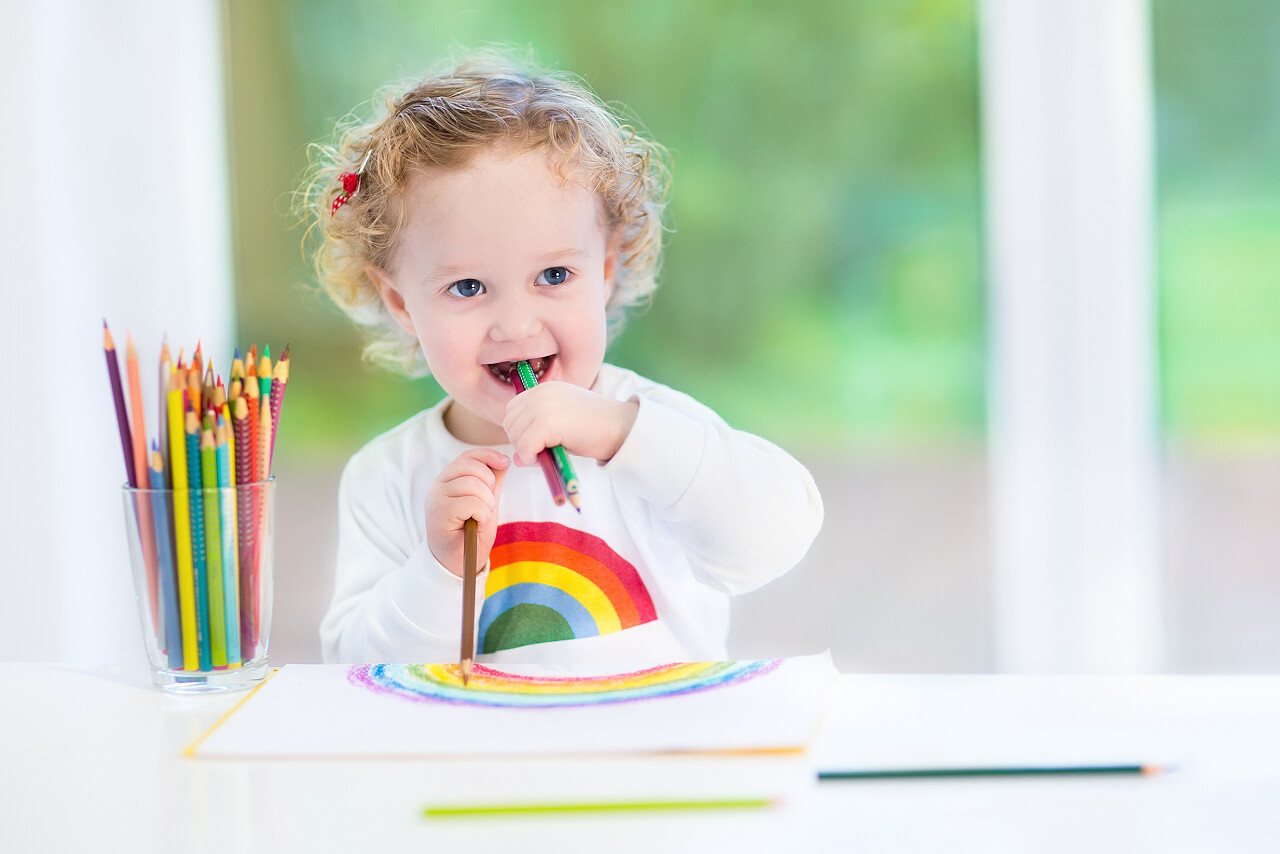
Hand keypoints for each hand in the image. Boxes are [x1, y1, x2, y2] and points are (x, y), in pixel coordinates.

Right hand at [426, 448, 508, 577]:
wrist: (458, 563)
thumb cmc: (471, 534)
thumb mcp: (487, 503)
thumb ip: (492, 482)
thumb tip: (504, 460)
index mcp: (448, 480)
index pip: (467, 456)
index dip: (487, 456)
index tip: (504, 462)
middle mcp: (438, 486)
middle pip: (471, 467)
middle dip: (489, 485)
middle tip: (487, 507)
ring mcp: (436, 498)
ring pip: (473, 485)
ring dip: (486, 504)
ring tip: (481, 519)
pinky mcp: (439, 513)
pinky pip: (472, 503)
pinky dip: (482, 516)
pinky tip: (477, 526)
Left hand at [502, 381, 638, 467]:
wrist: (623, 428)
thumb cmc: (598, 430)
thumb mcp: (563, 428)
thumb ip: (538, 436)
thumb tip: (516, 459)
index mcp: (546, 388)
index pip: (513, 409)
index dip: (520, 430)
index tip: (537, 443)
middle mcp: (542, 392)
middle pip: (509, 422)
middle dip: (520, 442)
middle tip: (541, 453)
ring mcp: (544, 406)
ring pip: (514, 435)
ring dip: (526, 451)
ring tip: (548, 455)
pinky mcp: (548, 422)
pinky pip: (524, 446)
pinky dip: (531, 458)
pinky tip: (547, 459)